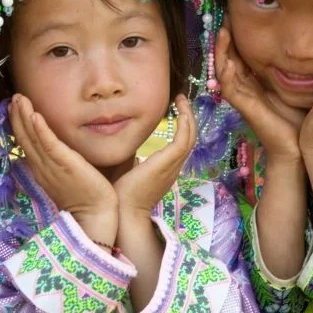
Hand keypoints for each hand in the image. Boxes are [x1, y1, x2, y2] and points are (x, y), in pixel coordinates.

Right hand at [9, 94, 118, 243]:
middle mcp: (42, 167)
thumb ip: (63, 161)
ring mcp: (50, 166)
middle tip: (13, 97)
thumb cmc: (87, 196)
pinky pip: (48, 144)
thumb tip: (66, 147)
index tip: (14, 108)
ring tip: (18, 99)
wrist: (95, 216)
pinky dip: (40, 130)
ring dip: (23, 117)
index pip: (27, 144)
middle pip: (25, 138)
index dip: (19, 125)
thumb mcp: (69, 175)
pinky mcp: (64, 164)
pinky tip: (34, 115)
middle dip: (17, 117)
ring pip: (32, 138)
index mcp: (42, 169)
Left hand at [114, 95, 196, 217]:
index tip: (174, 111)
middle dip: (188, 117)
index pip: (179, 144)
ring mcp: (173, 164)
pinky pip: (184, 139)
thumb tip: (125, 148)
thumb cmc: (121, 195)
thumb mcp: (128, 171)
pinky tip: (181, 110)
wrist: (123, 212)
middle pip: (190, 137)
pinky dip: (185, 123)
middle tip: (182, 100)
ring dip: (188, 116)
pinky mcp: (169, 161)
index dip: (181, 126)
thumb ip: (131, 159)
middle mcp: (174, 166)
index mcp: (166, 169)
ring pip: (190, 136)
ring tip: (182, 99)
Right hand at [215, 25, 303, 161]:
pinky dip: (226, 76)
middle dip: (225, 39)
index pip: (240, 55)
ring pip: (224, 71)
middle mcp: (246, 88)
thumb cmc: (298, 119)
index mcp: (255, 83)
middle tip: (225, 18)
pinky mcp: (245, 109)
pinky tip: (227, 63)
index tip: (236, 16)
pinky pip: (230, 90)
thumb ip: (294, 68)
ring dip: (221, 52)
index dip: (236, 37)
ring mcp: (243, 99)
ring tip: (221, 33)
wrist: (298, 148)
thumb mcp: (296, 87)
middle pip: (228, 59)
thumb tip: (307, 45)